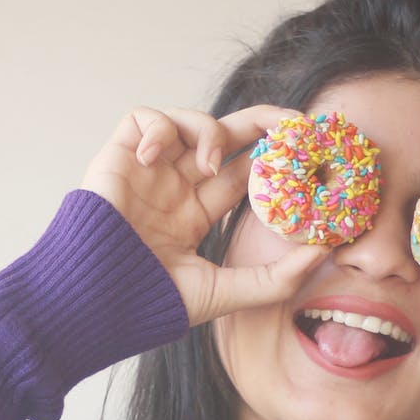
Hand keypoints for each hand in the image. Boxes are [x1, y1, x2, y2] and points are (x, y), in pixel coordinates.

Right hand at [81, 105, 330, 327]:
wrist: (96, 298)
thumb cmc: (150, 300)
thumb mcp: (223, 293)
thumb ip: (274, 278)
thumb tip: (323, 253)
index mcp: (195, 214)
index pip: (242, 173)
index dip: (273, 159)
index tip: (305, 153)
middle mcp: (174, 187)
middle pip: (225, 138)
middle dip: (261, 123)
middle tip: (292, 123)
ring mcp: (148, 170)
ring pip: (189, 122)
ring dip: (209, 131)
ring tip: (211, 163)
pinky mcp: (119, 156)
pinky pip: (144, 119)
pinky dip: (158, 128)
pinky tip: (154, 157)